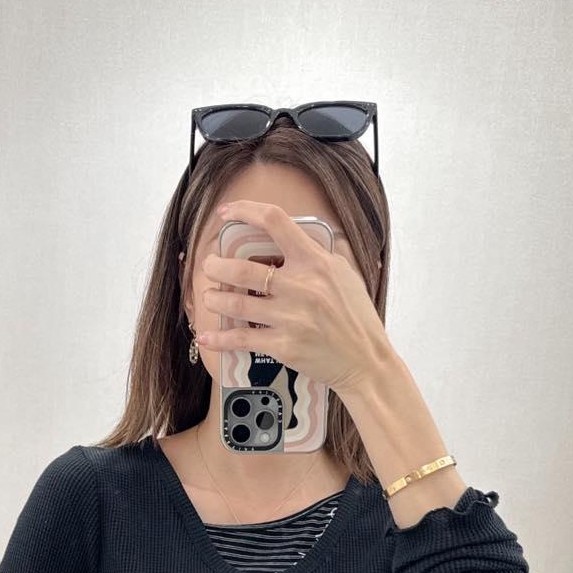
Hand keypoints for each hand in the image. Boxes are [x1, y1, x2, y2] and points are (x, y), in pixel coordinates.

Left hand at [194, 198, 391, 394]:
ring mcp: (290, 318)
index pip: (274, 222)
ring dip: (214, 299)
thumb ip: (321, 254)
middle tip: (210, 267)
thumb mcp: (346, 274)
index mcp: (315, 262)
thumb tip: (300, 235)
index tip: (226, 213)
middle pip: (242, 269)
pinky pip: (242, 339)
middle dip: (216, 267)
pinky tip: (206, 338)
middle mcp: (300, 286)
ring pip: (236, 304)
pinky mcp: (284, 346)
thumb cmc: (357, 318)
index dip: (244, 211)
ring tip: (209, 298)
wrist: (366, 361)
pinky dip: (219, 339)